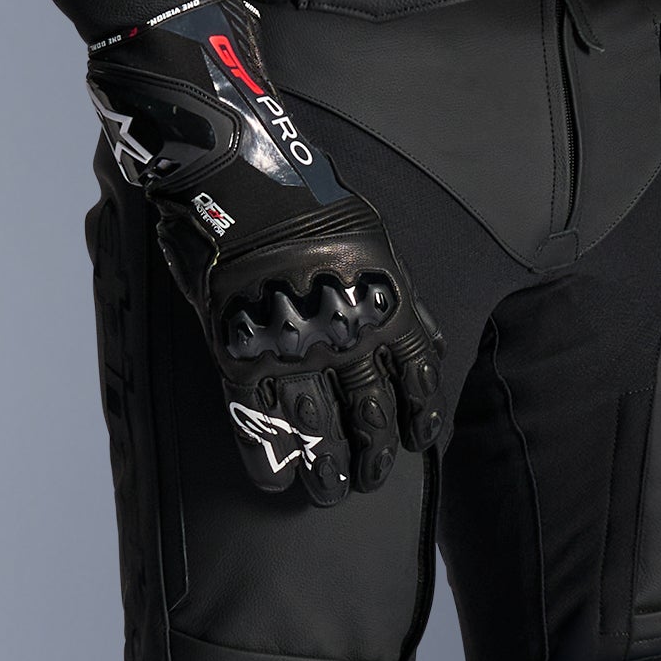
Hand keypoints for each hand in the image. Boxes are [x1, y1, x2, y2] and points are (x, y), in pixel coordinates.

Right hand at [88, 0, 443, 502]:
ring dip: (327, 468)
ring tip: (328, 495)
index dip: (420, 417)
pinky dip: (266, 455)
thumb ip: (394, 288)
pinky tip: (272, 480)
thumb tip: (420, 338)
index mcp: (387, 301)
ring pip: (320, 428)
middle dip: (374, 455)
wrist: (239, 166)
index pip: (418, 377)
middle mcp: (350, 333)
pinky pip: (258, 419)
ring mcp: (295, 346)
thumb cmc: (302, 190)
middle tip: (369, 482)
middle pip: (372, 414)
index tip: (420, 443)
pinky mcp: (242, 351)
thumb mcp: (372, 233)